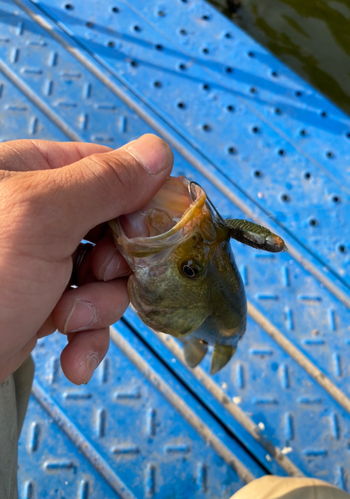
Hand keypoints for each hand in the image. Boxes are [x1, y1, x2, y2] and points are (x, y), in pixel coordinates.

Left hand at [0, 134, 172, 383]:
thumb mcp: (39, 218)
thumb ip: (102, 182)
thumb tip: (159, 151)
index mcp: (32, 175)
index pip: (109, 171)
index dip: (138, 200)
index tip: (148, 230)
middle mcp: (40, 217)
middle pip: (117, 229)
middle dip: (116, 265)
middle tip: (98, 277)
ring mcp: (44, 264)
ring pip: (109, 277)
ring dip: (100, 307)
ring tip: (68, 320)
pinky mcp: (45, 306)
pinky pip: (91, 314)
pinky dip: (89, 338)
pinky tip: (75, 357)